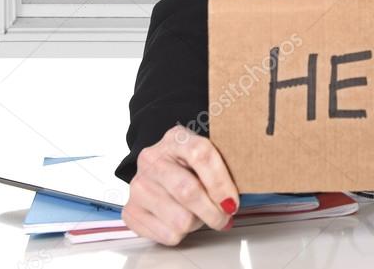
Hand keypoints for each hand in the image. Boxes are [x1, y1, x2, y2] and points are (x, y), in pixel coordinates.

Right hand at [122, 125, 239, 244]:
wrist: (157, 168)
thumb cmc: (191, 164)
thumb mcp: (207, 154)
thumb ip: (223, 166)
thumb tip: (242, 193)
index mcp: (175, 138)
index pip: (201, 155)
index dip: (221, 182)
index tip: (233, 202)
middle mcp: (152, 159)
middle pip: (188, 190)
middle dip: (213, 211)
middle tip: (224, 216)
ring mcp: (138, 185)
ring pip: (180, 218)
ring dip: (197, 222)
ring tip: (198, 213)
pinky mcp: (130, 211)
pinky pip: (166, 234)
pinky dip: (181, 233)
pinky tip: (181, 218)